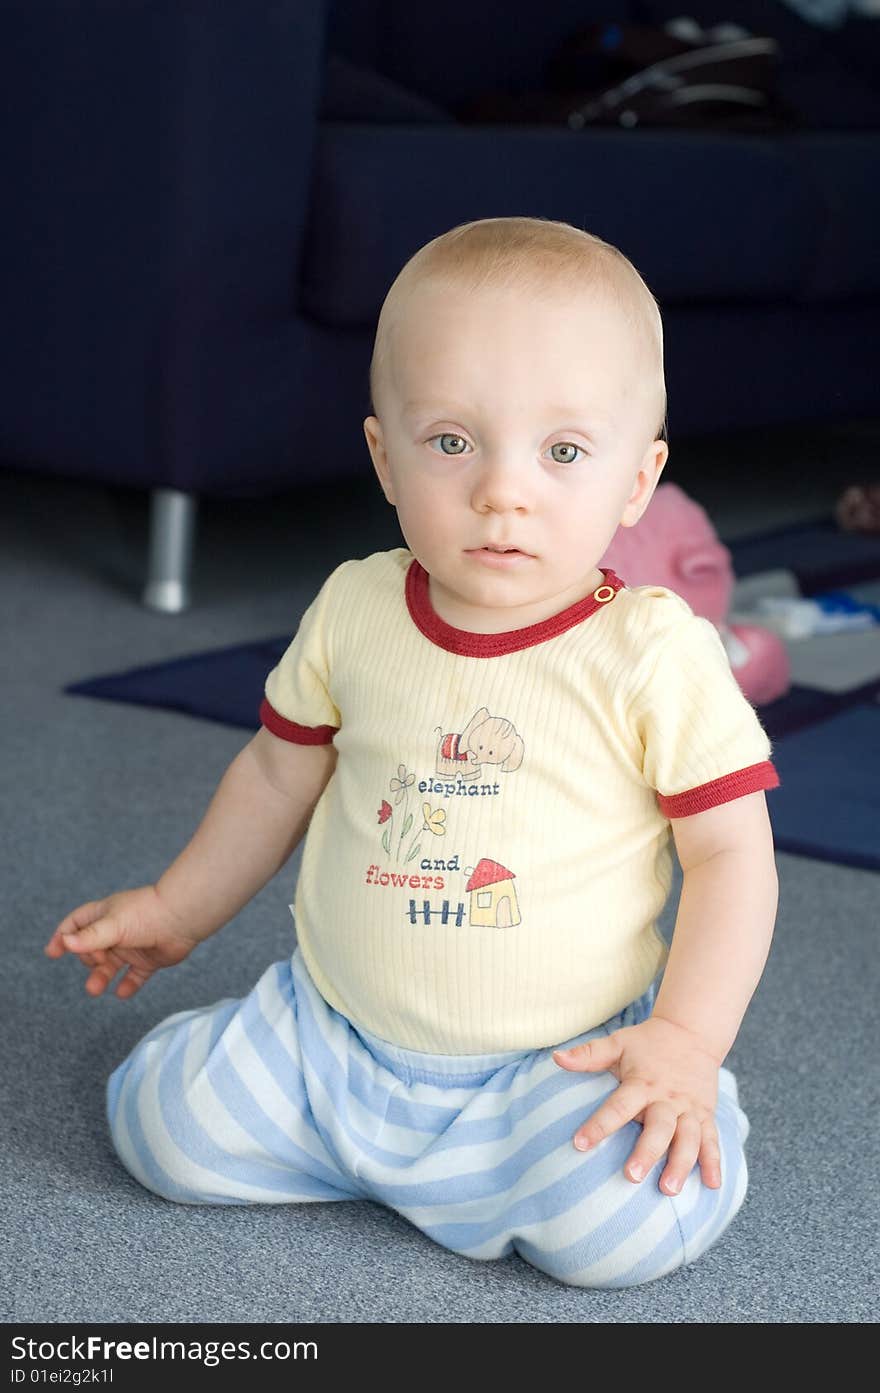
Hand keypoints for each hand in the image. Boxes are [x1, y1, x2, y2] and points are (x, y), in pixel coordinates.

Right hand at [44, 884, 199, 998]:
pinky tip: (122, 993)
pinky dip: (128, 986)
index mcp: (104, 916)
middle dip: (88, 959)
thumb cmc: (146, 914)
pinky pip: (134, 977)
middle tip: (97, 960)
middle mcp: (116, 932)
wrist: (182, 919)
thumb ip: (90, 937)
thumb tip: (66, 943)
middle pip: (92, 950)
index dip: (64, 937)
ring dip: (100, 978)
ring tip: (94, 990)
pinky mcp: (148, 960)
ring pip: (110, 967)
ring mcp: (132, 947)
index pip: (76, 925)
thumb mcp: (113, 925)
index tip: (53, 952)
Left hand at [553, 1016, 721, 1195]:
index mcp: (642, 1083)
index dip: (599, 1125)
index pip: (619, 1106)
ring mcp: (689, 1108)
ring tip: (668, 1189)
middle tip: (632, 1176)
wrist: (691, 1032)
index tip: (580, 1144)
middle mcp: (667, 1098)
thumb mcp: (618, 1043)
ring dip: (681, 1163)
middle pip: (659, 1127)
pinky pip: (712, 1140)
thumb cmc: (647, 1043)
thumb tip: (556, 1058)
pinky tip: (713, 1185)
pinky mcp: (706, 1115)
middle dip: (647, 1152)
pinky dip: (714, 1162)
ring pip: (689, 1138)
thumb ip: (588, 1054)